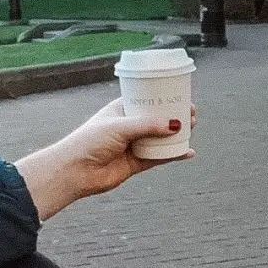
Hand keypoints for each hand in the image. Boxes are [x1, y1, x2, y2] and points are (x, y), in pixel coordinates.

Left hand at [14, 98, 196, 221]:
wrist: (74, 171)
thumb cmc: (90, 141)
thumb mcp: (120, 127)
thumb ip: (147, 126)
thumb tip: (175, 124)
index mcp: (122, 109)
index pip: (147, 99)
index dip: (165, 98)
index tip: (183, 96)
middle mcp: (129, 126)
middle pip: (157, 119)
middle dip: (175, 116)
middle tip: (192, 113)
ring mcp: (133, 144)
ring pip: (160, 138)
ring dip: (176, 135)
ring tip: (192, 129)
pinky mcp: (135, 163)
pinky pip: (158, 157)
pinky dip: (173, 155)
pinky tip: (187, 152)